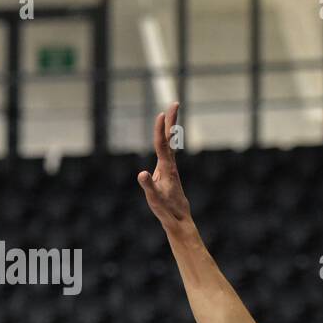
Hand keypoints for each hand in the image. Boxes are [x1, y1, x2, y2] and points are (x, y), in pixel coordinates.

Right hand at [137, 101, 192, 230]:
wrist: (180, 220)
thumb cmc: (167, 211)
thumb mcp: (155, 200)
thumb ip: (149, 186)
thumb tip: (142, 173)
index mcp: (167, 169)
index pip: (162, 145)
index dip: (161, 129)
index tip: (162, 114)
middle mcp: (170, 165)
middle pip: (170, 139)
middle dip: (171, 121)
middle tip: (175, 102)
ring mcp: (170, 168)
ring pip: (170, 144)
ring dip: (170, 127)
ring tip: (170, 113)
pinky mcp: (168, 173)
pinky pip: (167, 151)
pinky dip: (167, 140)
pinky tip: (166, 138)